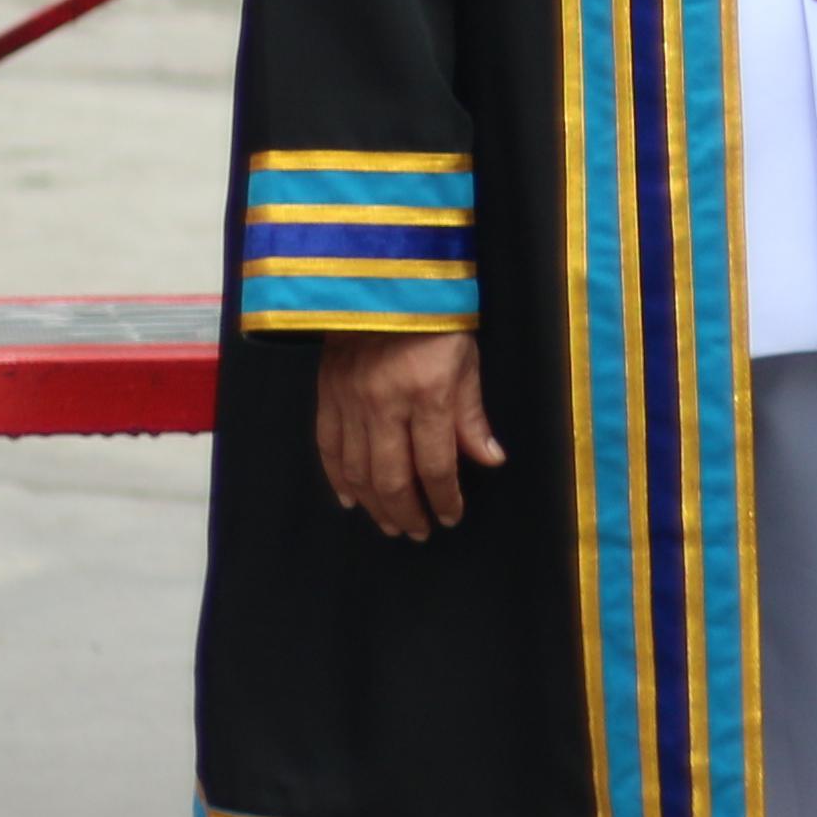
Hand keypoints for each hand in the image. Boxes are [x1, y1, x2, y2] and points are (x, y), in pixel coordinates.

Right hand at [315, 327, 502, 538]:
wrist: (383, 283)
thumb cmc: (436, 321)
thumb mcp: (467, 362)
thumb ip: (473, 416)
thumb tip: (490, 461)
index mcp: (427, 396)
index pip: (436, 465)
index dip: (444, 498)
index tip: (451, 517)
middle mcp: (384, 405)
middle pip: (392, 477)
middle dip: (408, 512)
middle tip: (419, 533)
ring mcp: (350, 402)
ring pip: (357, 470)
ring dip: (374, 504)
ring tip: (390, 525)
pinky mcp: (327, 395)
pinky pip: (328, 447)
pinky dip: (338, 478)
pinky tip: (350, 499)